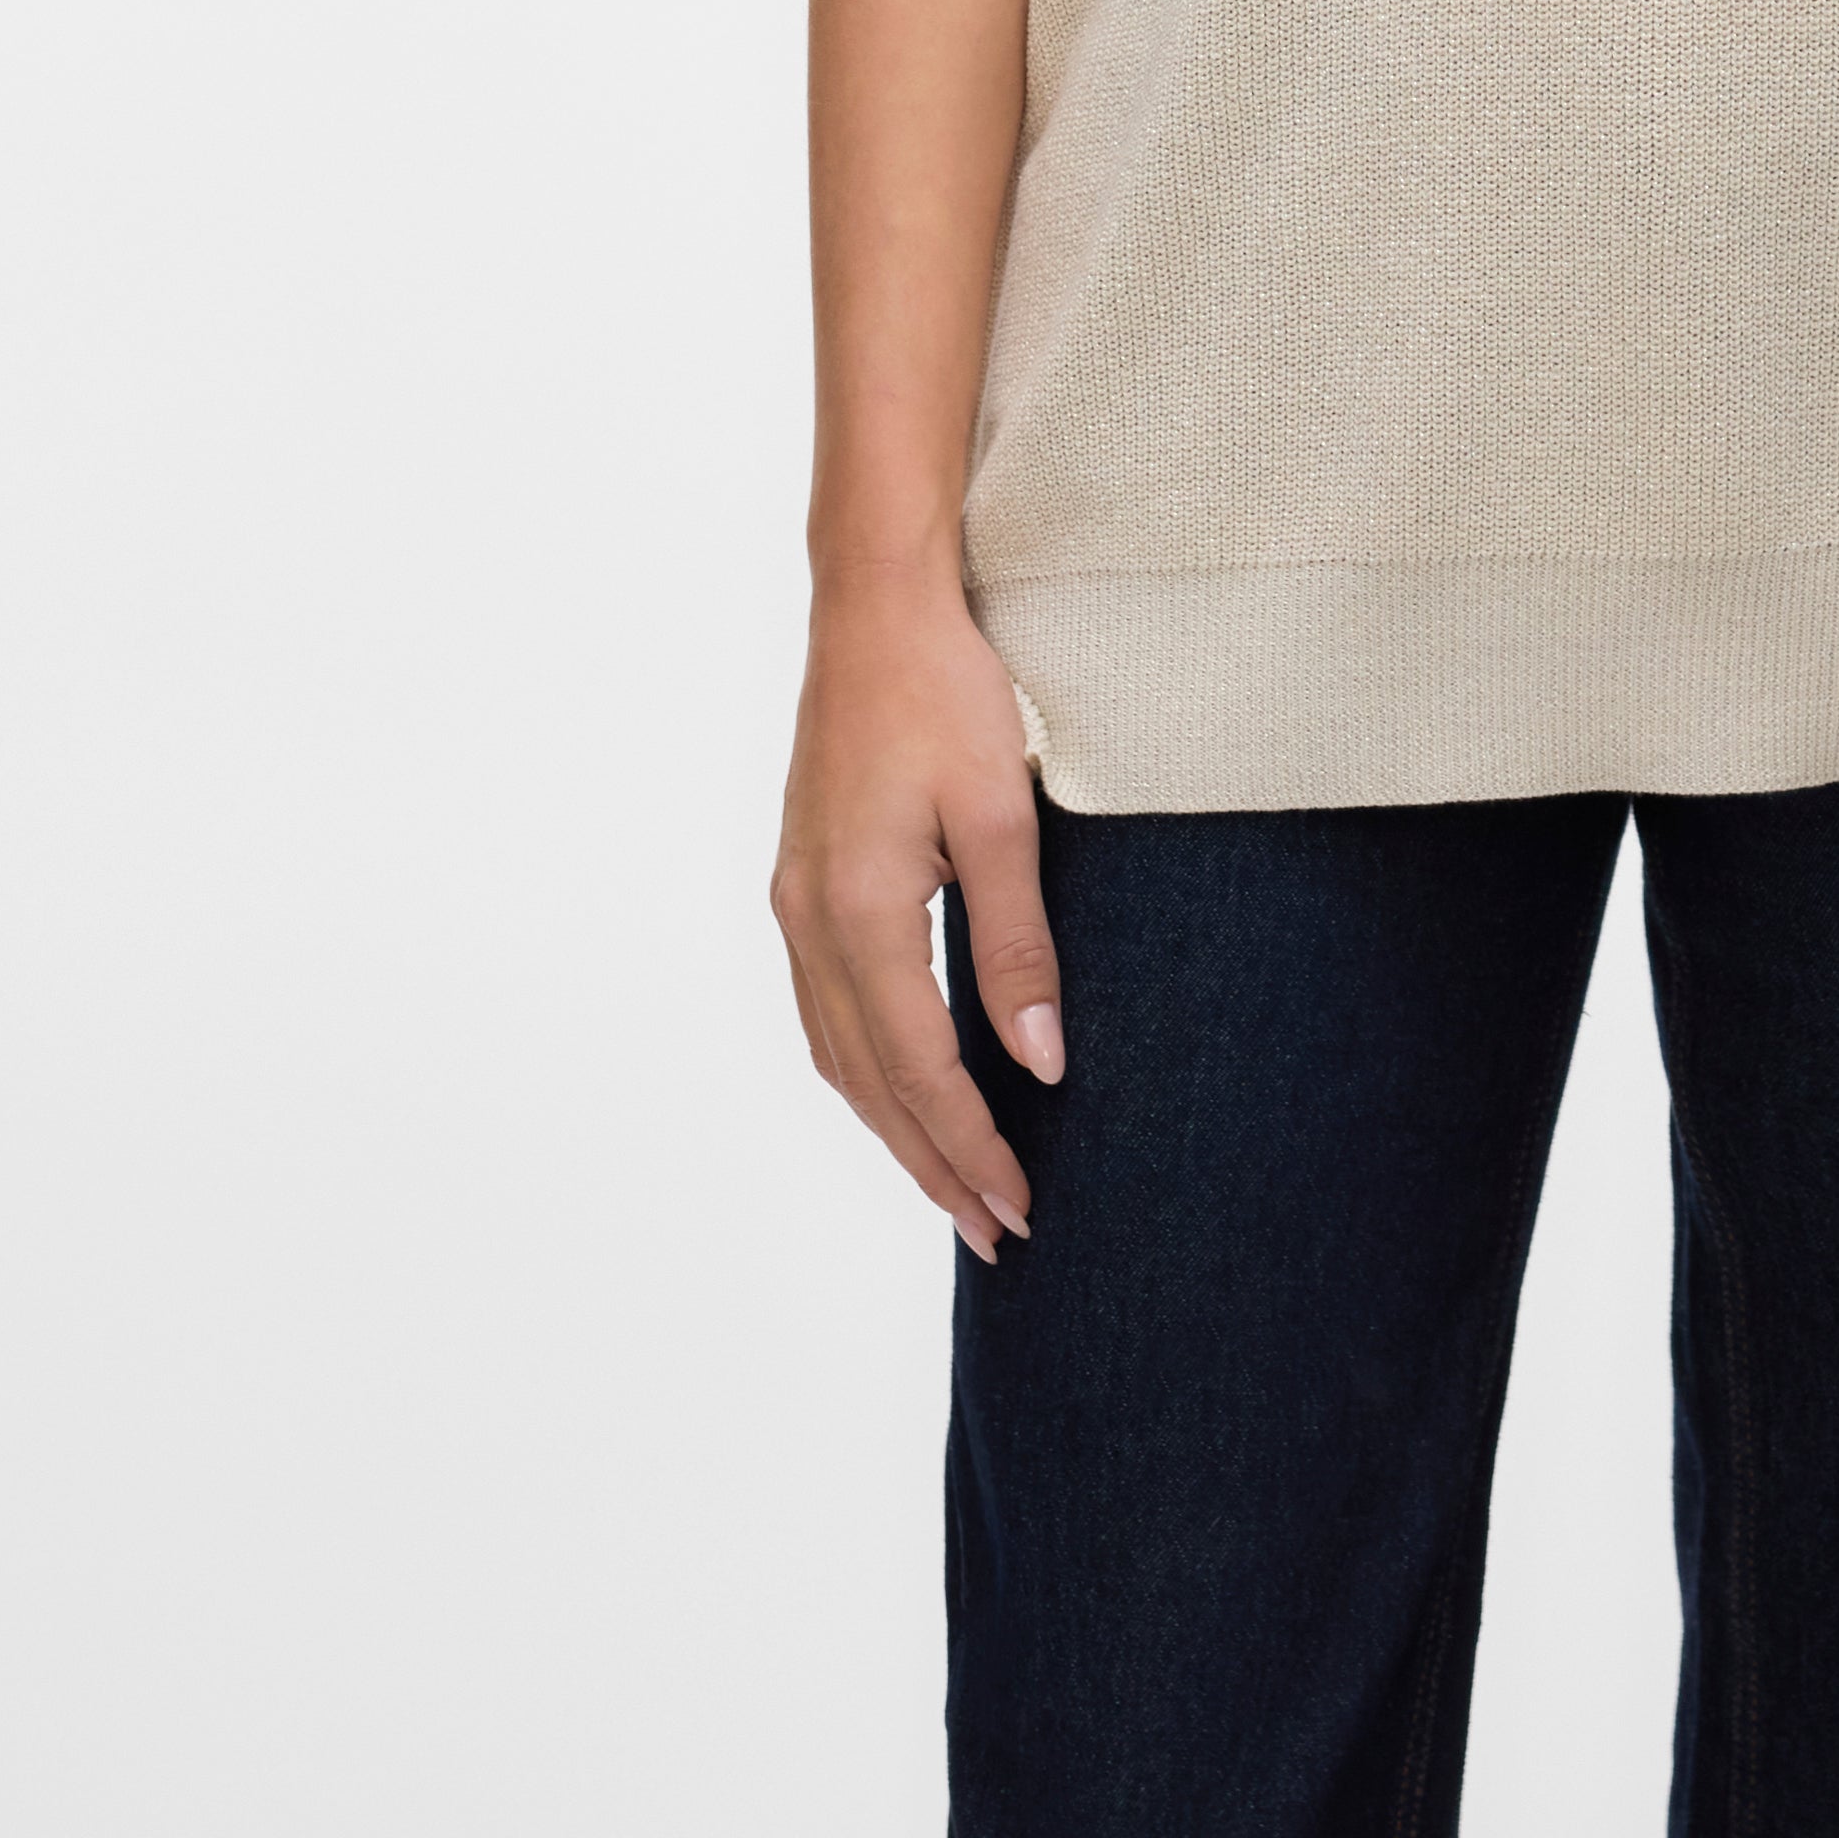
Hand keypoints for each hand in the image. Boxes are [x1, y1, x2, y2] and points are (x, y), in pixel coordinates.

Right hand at [772, 569, 1064, 1254]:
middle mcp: (810, 920)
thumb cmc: (945, 690)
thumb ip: (1018, 942)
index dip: (969, 1148)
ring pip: (839, 1054)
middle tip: (996, 1232)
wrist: (872, 605)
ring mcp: (796, 902)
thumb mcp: (1001, 812)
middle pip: (869, 1083)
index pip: (919, 1071)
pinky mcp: (802, 880)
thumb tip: (1043, 1059)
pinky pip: (827, 1008)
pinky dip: (866, 1068)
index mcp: (859, 910)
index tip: (1019, 1209)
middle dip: (932, 1162)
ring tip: (955, 1182)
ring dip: (894, 1125)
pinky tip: (901, 1087)